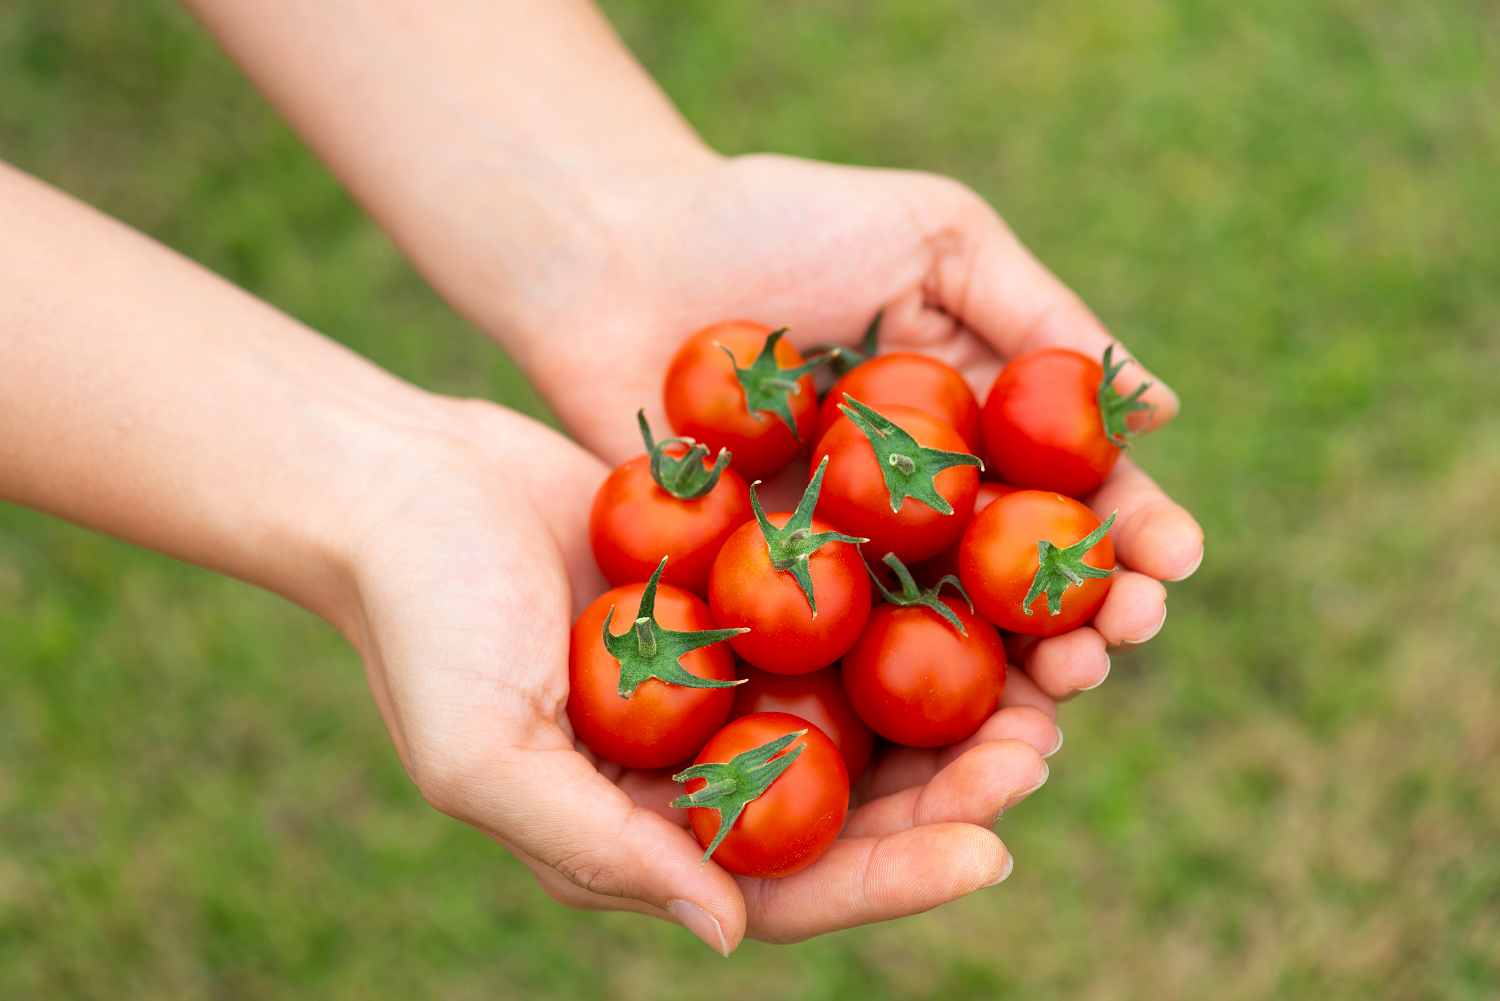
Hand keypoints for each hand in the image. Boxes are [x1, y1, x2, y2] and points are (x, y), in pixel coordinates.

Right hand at [344, 398, 1056, 951]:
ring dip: (956, 705)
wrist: (399, 486)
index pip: (790, 882)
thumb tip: (731, 934)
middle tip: (1040, 752)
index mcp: (651, 827)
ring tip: (1046, 679)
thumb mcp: (483, 759)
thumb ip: (601, 852)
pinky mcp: (742, 583)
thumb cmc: (420, 626)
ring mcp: (729, 670)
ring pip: (866, 708)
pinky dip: (909, 607)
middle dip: (951, 790)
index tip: (989, 852)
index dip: (892, 878)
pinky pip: (841, 607)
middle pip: (853, 801)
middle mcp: (702, 759)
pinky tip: (980, 584)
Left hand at [517, 153, 1204, 701]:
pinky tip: (936, 722)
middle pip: (1025, 581)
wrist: (618, 254)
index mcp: (976, 427)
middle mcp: (924, 506)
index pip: (1076, 490)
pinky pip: (837, 653)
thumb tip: (1165, 407)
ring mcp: (847, 557)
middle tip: (1120, 642)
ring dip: (1013, 676)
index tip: (1175, 559)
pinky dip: (886, 694)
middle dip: (1088, 619)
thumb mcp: (930, 234)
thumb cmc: (776, 221)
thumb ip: (1036, 311)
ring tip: (1056, 697)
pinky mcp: (766, 593)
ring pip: (946, 636)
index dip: (1133, 527)